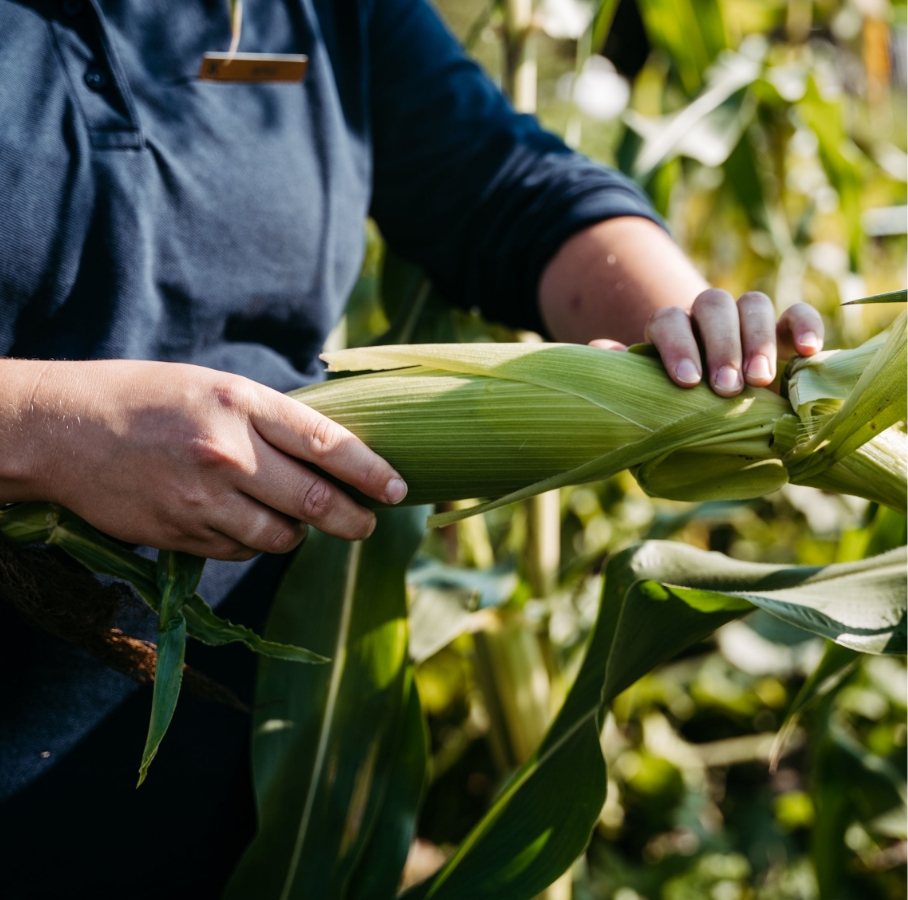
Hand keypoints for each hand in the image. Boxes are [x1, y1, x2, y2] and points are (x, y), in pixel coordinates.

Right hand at [1, 360, 406, 559]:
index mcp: (241, 404)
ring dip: (299, 533)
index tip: (397, 489)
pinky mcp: (180, 534)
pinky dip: (254, 542)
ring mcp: (203, 499)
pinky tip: (243, 523)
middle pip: (314, 500)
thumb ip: (270, 419)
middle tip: (366, 524)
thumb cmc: (147, 399)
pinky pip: (240, 550)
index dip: (371, 471)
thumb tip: (329, 454)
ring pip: (281, 535)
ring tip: (297, 520)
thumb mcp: (215, 387)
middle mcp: (227, 453)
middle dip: (353, 520)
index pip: (327, 443)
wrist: (63, 430)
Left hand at [590, 289, 824, 396]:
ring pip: (753, 304)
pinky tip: (809, 351)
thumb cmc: (675, 416)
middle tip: (726, 387)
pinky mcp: (785, 332)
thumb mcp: (647, 404)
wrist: (719, 424)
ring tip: (760, 382)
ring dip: (757, 340)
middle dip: (720, 345)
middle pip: (712, 305)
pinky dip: (804, 324)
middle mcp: (706, 320)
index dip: (677, 345)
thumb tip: (601, 350)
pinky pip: (795, 313)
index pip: (668, 319)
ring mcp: (747, 322)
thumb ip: (625, 378)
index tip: (687, 382)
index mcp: (669, 332)